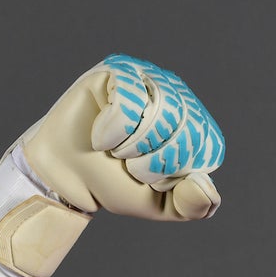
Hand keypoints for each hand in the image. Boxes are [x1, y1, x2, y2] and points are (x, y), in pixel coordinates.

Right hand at [22, 53, 224, 220]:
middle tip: (127, 164)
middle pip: (188, 129)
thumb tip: (204, 187)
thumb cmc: (115, 183)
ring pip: (164, 112)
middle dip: (153, 161)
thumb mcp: (160, 205)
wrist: (69, 176)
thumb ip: (193, 206)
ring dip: (133, 145)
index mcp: (198, 129)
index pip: (206, 147)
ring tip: (116, 150)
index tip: (149, 178)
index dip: (174, 171)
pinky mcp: (121, 70)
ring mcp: (152, 80)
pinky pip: (132, 97)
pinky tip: (101, 135)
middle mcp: (180, 99)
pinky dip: (115, 128)